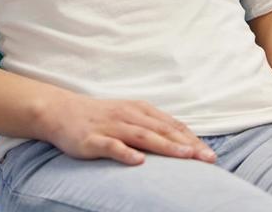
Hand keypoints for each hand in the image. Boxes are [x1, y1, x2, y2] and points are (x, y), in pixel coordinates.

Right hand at [37, 93, 216, 165]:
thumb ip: (151, 125)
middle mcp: (128, 116)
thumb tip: (180, 137)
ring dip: (165, 146)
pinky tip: (138, 161)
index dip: (191, 138)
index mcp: (139, 110)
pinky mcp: (93, 139)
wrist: (61, 111)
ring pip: (142, 136)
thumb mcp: (128, 115)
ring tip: (185, 156)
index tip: (210, 153)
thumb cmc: (99, 116)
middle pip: (162, 130)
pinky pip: (111, 147)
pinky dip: (125, 153)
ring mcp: (111, 127)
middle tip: (208, 158)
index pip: (171, 125)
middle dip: (187, 144)